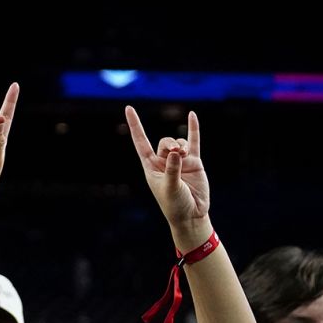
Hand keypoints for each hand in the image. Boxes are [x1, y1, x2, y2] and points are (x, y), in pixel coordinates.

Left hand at [124, 107, 208, 226]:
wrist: (192, 214)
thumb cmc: (174, 204)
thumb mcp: (169, 188)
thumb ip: (172, 170)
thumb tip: (176, 152)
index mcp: (151, 167)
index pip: (140, 142)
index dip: (136, 126)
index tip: (128, 108)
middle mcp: (163, 162)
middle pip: (163, 142)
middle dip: (169, 145)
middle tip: (175, 153)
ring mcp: (179, 161)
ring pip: (178, 143)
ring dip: (181, 145)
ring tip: (184, 155)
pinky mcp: (194, 162)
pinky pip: (194, 141)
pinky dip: (193, 129)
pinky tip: (192, 115)